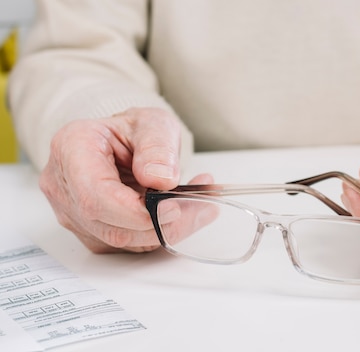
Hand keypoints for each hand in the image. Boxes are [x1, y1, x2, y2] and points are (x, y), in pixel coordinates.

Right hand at [39, 107, 209, 252]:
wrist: (124, 142)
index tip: (174, 206)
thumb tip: (160, 178)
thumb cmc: (133, 131)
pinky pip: (128, 246)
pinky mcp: (91, 233)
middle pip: (111, 226)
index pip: (96, 196)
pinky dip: (161, 234)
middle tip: (202, 205)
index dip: (137, 212)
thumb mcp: (153, 124)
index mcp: (72, 149)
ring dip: (168, 230)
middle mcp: (64, 186)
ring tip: (199, 204)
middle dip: (162, 223)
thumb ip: (157, 146)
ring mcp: (74, 214)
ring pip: (123, 241)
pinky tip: (183, 213)